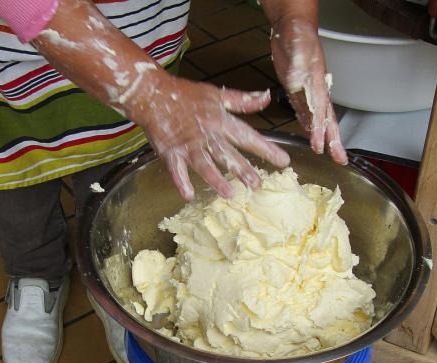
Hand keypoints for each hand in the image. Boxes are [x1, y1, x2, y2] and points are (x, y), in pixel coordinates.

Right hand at [130, 74, 290, 200]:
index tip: (283, 161)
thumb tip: (267, 97)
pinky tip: (188, 195)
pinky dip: (181, 181)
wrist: (153, 94)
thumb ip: (242, 100)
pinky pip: (176, 169)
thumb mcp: (217, 94)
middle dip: (242, 169)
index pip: (247, 136)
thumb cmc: (186, 94)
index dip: (266, 148)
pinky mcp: (169, 151)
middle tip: (256, 185)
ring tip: (229, 193)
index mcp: (220, 120)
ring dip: (215, 179)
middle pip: (227, 153)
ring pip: (203, 163)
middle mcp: (206, 134)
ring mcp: (187, 144)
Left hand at [271, 16, 346, 163]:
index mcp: (316, 82)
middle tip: (340, 159)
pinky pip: (307, 112)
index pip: (320, 111)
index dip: (320, 130)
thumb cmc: (297, 34)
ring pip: (319, 119)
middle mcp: (316, 90)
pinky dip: (310, 126)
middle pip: (327, 119)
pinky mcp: (299, 91)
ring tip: (331, 154)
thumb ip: (297, 65)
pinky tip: (310, 135)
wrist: (293, 27)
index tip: (319, 146)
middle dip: (333, 140)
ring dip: (324, 137)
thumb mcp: (297, 47)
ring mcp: (309, 92)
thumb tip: (296, 82)